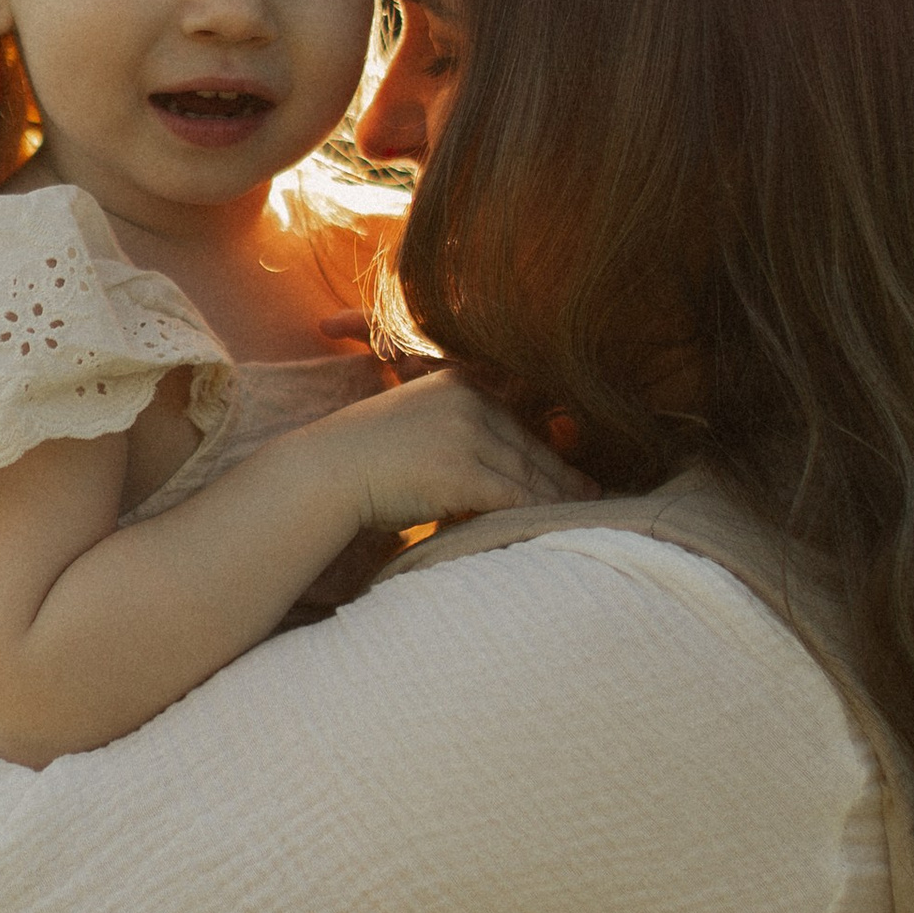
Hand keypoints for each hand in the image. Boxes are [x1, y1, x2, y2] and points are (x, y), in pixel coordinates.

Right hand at [300, 364, 593, 535]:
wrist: (323, 473)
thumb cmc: (358, 460)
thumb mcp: (411, 428)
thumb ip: (450, 435)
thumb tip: (484, 468)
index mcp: (457, 383)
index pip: (513, 422)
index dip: (544, 450)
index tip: (569, 471)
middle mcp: (469, 401)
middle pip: (528, 447)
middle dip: (560, 477)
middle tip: (590, 496)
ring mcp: (468, 435)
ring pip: (527, 475)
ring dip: (556, 500)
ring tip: (579, 516)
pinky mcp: (463, 472)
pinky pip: (514, 499)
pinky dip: (538, 516)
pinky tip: (554, 529)